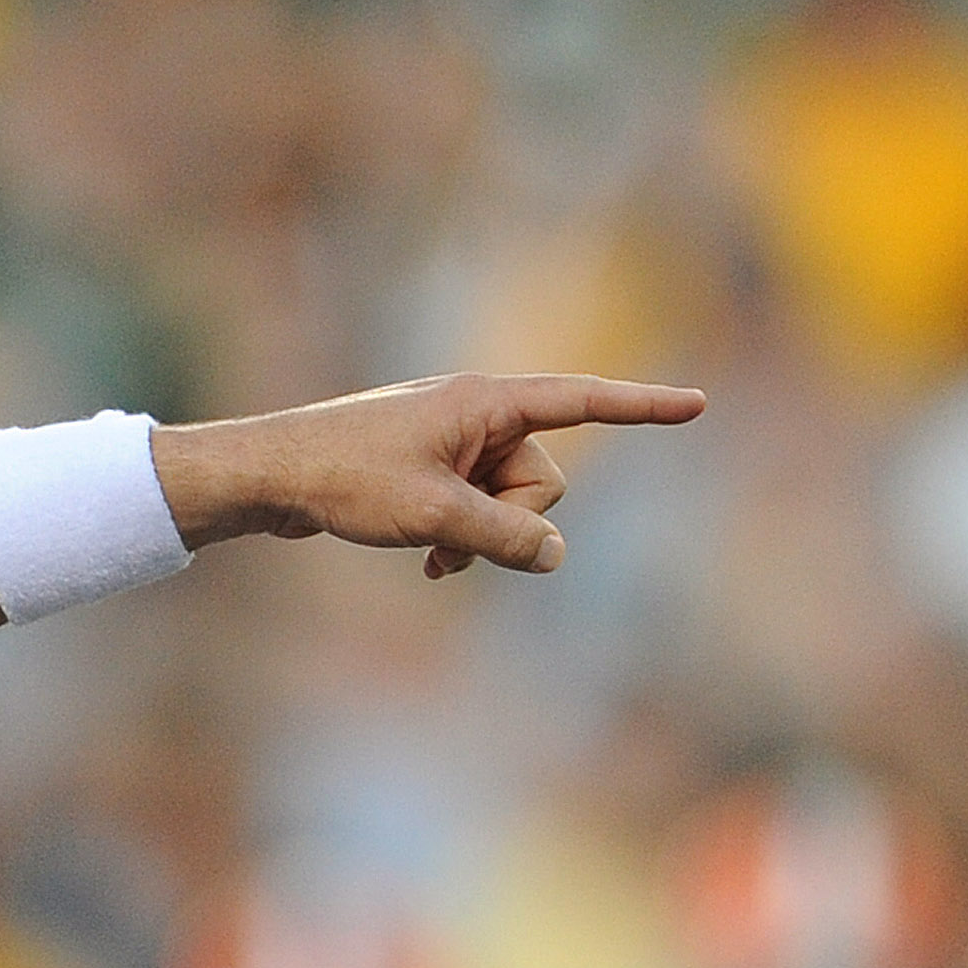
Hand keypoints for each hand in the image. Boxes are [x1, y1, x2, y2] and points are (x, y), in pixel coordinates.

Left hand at [165, 374, 706, 578]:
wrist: (270, 477)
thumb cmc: (344, 480)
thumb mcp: (433, 516)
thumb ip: (504, 538)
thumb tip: (555, 556)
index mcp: (485, 401)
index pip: (582, 401)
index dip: (642, 407)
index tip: (697, 405)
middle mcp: (476, 413)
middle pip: (543, 478)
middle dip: (512, 519)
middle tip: (453, 537)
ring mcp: (454, 443)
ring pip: (508, 503)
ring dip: (480, 536)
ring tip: (429, 552)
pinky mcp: (432, 470)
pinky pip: (476, 509)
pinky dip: (461, 539)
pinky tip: (427, 565)